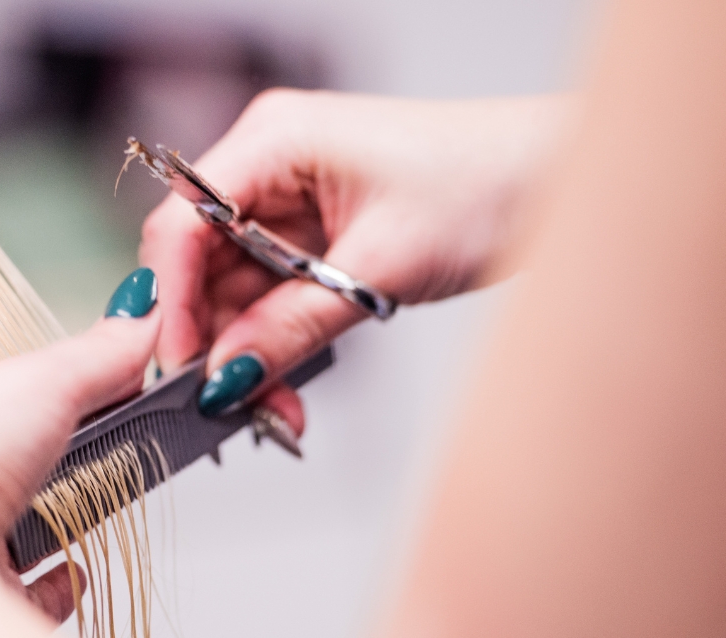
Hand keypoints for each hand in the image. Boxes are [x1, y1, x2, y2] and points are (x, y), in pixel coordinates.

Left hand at [0, 270, 159, 637]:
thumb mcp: (45, 382)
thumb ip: (101, 353)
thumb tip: (143, 315)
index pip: (22, 389)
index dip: (76, 385)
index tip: (129, 385)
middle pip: (20, 457)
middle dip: (66, 453)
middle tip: (123, 445)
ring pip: (16, 520)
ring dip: (59, 513)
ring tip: (100, 504)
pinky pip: (22, 587)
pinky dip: (53, 581)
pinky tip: (72, 572)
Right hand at [141, 90, 567, 429]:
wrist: (555, 178)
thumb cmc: (487, 184)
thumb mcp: (380, 269)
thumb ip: (291, 327)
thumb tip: (224, 377)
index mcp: (275, 140)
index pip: (182, 220)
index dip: (171, 297)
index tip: (178, 363)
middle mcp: (269, 164)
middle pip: (201, 262)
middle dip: (211, 337)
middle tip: (224, 403)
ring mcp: (289, 201)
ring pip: (232, 290)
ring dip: (244, 352)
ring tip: (269, 409)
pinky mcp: (311, 234)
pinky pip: (268, 296)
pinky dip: (273, 343)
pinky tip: (282, 388)